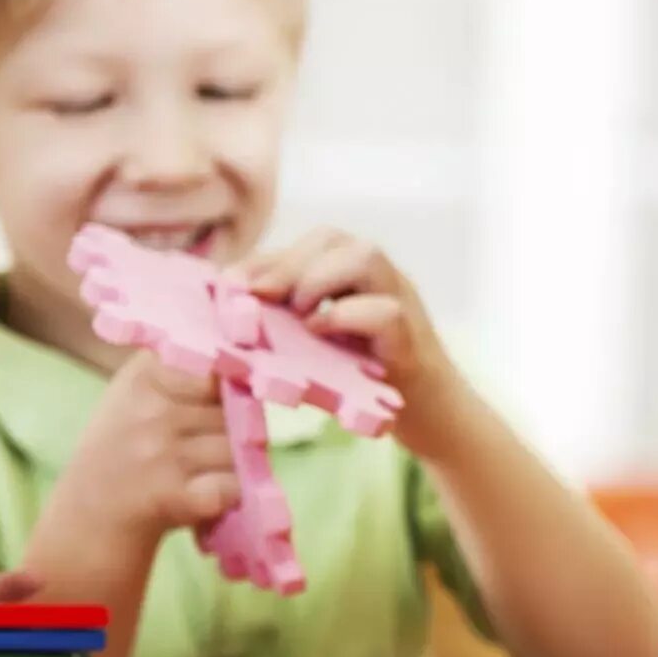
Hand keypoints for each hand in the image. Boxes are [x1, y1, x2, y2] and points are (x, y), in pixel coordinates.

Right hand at [54, 351, 237, 542]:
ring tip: (200, 474)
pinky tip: (204, 497)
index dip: (225, 390)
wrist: (87, 519)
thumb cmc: (123, 452)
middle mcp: (149, 410)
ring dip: (232, 466)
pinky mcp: (172, 495)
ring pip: (237, 449)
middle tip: (201, 450)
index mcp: (142, 376)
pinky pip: (232, 486)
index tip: (215, 403)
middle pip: (231, 411)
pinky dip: (228, 496)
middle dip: (232, 431)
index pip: (215, 369)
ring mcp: (159, 453)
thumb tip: (249, 373)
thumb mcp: (137, 397)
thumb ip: (185, 377)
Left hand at [229, 228, 464, 452]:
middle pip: (335, 238)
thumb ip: (289, 320)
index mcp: (355, 277)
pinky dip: (347, 317)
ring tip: (296, 313)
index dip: (265, 258)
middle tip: (254, 296)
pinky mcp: (413, 342)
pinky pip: (387, 312)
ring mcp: (403, 304)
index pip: (308, 245)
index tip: (226, 285)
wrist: (431, 418)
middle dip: (285, 263)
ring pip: (366, 256)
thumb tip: (230, 308)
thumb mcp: (321, 343)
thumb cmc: (368, 380)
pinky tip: (320, 333)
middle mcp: (381, 280)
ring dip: (319, 279)